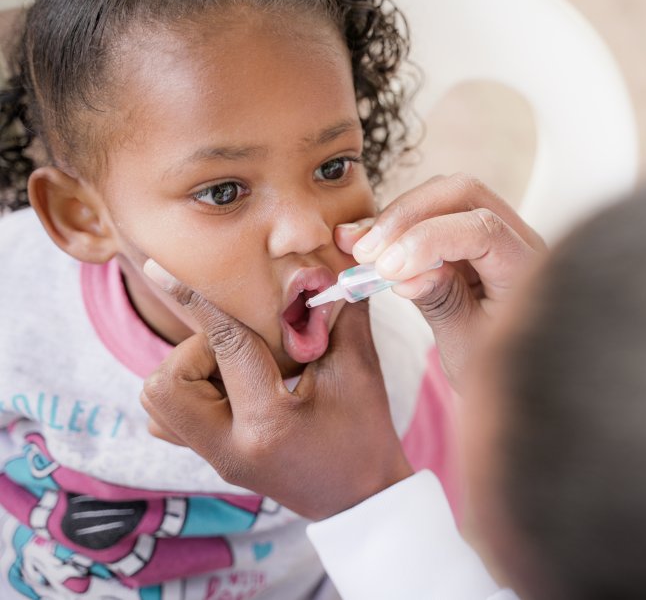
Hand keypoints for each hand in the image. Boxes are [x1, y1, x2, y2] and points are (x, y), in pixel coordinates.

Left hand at [140, 260, 411, 520]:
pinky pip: (171, 421)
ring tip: (238, 368)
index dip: (197, 301)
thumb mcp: (361, 369)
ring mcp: (217, 458)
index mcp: (268, 421)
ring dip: (190, 373)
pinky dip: (191, 393)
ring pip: (159, 402)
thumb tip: (330, 269)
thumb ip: (341, 315)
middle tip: (243, 349)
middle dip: (194, 351)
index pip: (225, 346)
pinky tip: (232, 386)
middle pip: (166, 383)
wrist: (363, 495)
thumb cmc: (366, 432)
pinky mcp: (214, 460)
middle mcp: (230, 446)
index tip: (162, 269)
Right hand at [337, 174, 545, 386]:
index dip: (429, 239)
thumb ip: (442, 303)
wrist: (518, 375)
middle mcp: (519, 238)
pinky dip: (397, 226)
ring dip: (397, 217)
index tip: (386, 269)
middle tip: (366, 252)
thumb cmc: (500, 368)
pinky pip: (433, 212)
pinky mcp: (471, 234)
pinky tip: (362, 242)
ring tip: (357, 249)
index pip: (483, 230)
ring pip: (444, 194)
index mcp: (528, 269)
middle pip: (463, 194)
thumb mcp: (468, 345)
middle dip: (408, 215)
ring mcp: (496, 230)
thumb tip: (404, 275)